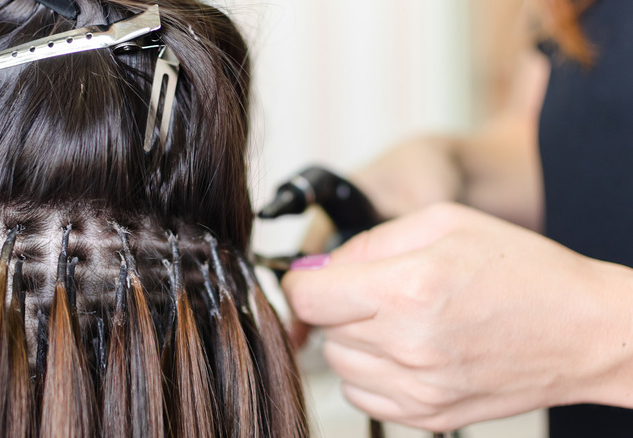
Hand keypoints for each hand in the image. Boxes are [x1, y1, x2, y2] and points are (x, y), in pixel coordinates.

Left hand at [282, 203, 632, 430]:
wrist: (583, 331)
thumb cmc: (522, 270)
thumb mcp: (445, 223)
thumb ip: (371, 241)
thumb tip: (320, 265)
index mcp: (409, 289)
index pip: (308, 297)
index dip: (302, 280)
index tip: (313, 275)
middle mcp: (408, 345)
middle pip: (322, 329)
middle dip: (335, 304)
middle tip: (374, 289)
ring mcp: (419, 389)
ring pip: (339, 364)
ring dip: (353, 339)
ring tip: (396, 318)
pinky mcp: (429, 417)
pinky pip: (363, 395)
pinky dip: (370, 372)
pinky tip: (404, 349)